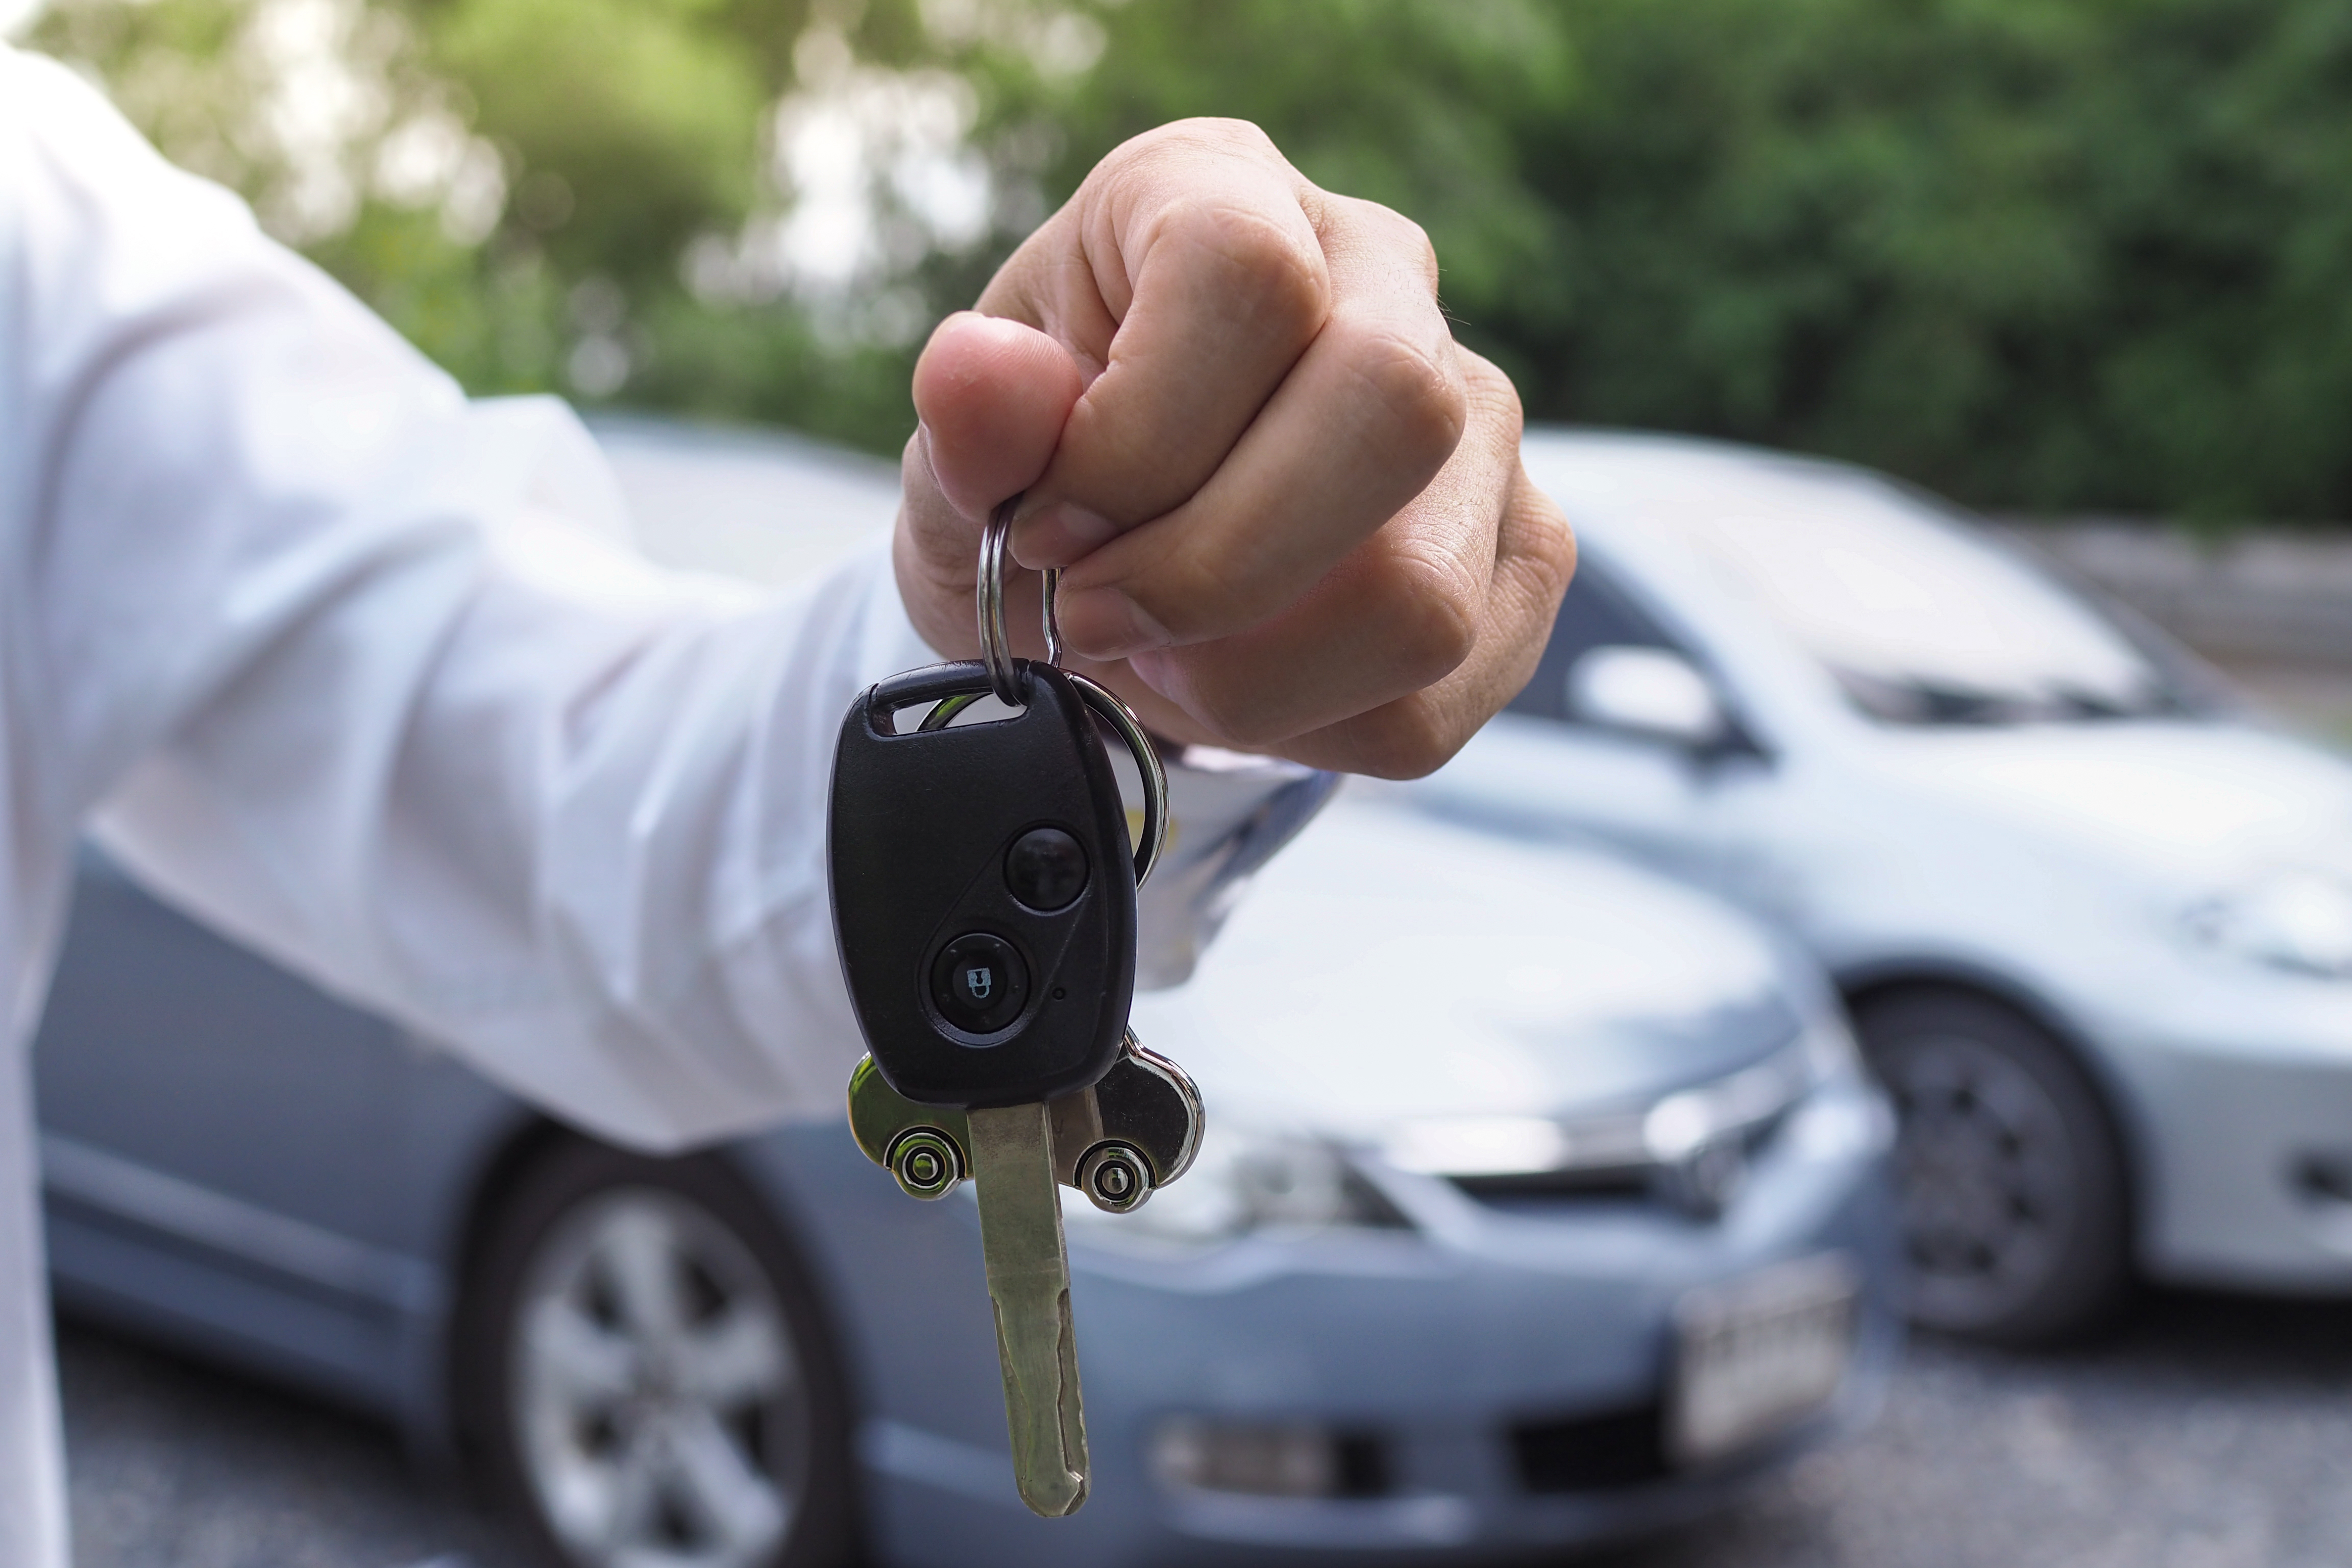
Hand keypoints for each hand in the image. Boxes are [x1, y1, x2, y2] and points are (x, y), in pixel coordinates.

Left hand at [896, 119, 1573, 777]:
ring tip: (1162, 655)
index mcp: (1229, 190)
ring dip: (1252, 677)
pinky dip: (1307, 730)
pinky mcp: (1521, 553)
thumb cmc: (1046, 481)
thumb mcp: (964, 461)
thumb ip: (970, 427)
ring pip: (1424, 595)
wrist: (1112, 558)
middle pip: (1393, 412)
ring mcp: (1481, 418)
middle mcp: (1385, 277)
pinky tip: (1239, 681)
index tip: (1045, 527)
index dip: (1137, 438)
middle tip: (1098, 616)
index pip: (1252, 280)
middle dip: (1214, 573)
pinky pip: (1436, 701)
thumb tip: (980, 375)